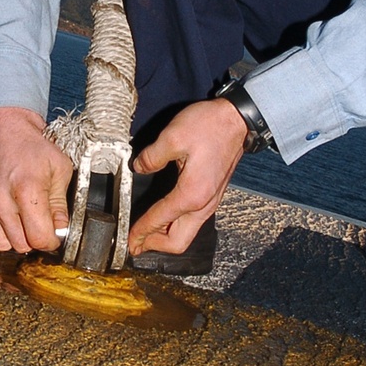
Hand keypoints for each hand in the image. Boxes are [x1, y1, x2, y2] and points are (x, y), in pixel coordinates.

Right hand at [0, 106, 73, 253]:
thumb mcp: (59, 168)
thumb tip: (60, 230)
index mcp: (27, 189)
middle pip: (20, 244)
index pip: (39, 238)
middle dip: (34, 239)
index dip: (51, 240)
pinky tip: (7, 211)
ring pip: (1, 243)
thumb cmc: (32, 144)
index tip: (54, 234)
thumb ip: (60, 204)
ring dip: (15, 236)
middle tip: (39, 223)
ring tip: (23, 218)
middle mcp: (0, 198)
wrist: (2, 125)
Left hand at [127, 98, 247, 256]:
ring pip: (187, 233)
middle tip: (135, 244)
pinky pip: (193, 221)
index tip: (128, 239)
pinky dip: (176, 225)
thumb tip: (139, 168)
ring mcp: (211, 201)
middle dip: (155, 246)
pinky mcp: (213, 194)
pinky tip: (164, 215)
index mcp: (192, 194)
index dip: (140, 231)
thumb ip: (151, 157)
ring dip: (165, 237)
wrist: (237, 119)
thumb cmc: (210, 126)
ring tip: (146, 232)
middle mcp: (204, 204)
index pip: (160, 220)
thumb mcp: (173, 137)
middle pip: (178, 242)